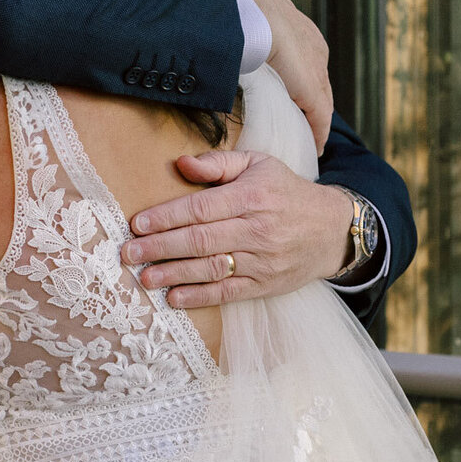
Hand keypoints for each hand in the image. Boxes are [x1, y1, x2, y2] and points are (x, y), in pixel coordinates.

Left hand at [121, 149, 352, 306]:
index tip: (137, 224)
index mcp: (251, 197)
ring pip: (211, 268)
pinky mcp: (265, 284)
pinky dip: (200, 297)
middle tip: (129, 253)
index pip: (201, 208)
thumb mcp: (259, 164)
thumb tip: (180, 163)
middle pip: (200, 240)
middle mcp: (256, 230)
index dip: (167, 217)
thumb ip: (218, 163)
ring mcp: (262, 260)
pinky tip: (174, 298)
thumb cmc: (286, 192)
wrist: (331, 229)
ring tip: (144, 278)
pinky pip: (228, 292)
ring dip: (174, 275)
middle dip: (160, 247)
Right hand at [237, 0, 332, 152]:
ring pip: (321, 99)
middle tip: (307, 128)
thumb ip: (245, 32)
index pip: (308, 62)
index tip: (297, 102)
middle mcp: (313, 45)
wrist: (239, 6)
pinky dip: (318, 131)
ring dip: (316, 121)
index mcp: (298, 27)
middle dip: (315, 105)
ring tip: (311, 140)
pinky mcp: (311, 85)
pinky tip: (316, 145)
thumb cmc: (231, 8)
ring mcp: (315, 64)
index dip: (305, 84)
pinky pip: (319, 114)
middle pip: (320, 83)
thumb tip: (226, 39)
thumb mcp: (244, 18)